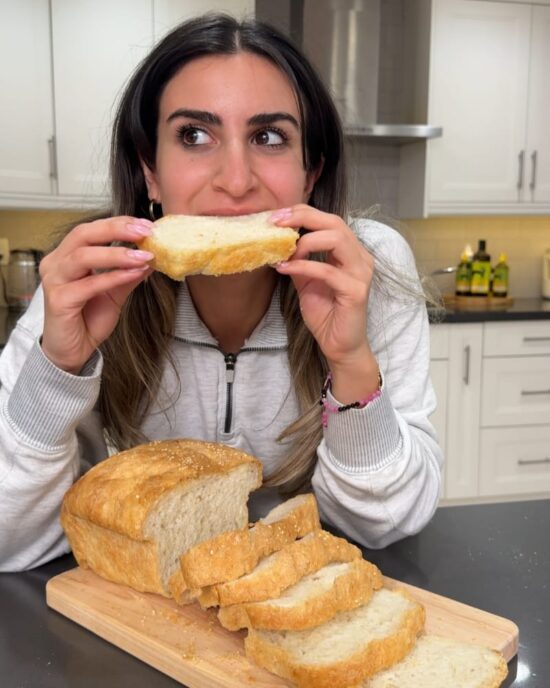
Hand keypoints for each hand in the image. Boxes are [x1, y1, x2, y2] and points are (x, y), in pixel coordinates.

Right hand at [39, 217, 153, 373]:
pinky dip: (113, 277)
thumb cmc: (87, 320)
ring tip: (144, 256)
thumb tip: (150, 256)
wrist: (73, 351)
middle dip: (116, 230)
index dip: (118, 224)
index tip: (146, 225)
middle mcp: (56, 264)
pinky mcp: (59, 300)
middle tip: (145, 232)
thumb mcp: (114, 293)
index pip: (91, 230)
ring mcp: (54, 281)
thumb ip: (128, 274)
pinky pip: (88, 284)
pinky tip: (133, 274)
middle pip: (83, 235)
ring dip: (117, 254)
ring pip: (84, 256)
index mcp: (66, 256)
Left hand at [273, 205, 378, 400]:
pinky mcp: (356, 291)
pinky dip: (304, 266)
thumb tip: (277, 242)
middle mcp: (360, 258)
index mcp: (350, 252)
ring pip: (337, 239)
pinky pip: (328, 271)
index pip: (329, 221)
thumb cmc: (326, 314)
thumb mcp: (306, 282)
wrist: (339, 346)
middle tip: (276, 223)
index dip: (302, 213)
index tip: (275, 216)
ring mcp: (361, 273)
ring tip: (284, 250)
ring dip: (306, 241)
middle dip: (303, 218)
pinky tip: (285, 268)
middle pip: (335, 222)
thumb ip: (298, 260)